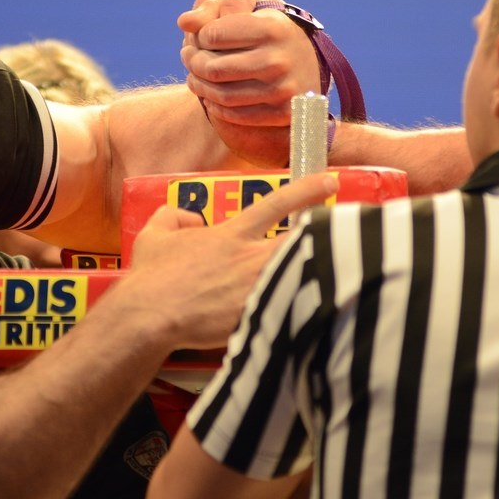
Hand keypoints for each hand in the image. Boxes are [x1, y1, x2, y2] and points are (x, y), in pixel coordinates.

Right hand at [124, 172, 336, 349]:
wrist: (149, 316)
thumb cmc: (150, 278)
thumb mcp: (154, 234)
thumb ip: (176, 216)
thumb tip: (193, 219)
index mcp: (231, 234)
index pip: (277, 203)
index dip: (307, 190)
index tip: (330, 182)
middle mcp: (250, 258)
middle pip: (302, 241)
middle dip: (327, 236)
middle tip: (349, 233)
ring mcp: (255, 289)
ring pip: (300, 273)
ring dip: (320, 270)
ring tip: (345, 271)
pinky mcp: (256, 317)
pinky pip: (288, 309)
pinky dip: (304, 307)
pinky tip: (323, 311)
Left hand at [179, 0, 321, 164]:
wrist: (307, 65)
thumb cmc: (267, 32)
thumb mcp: (249, 8)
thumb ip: (214, 6)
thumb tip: (183, 22)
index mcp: (272, 27)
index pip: (212, 34)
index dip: (199, 36)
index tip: (201, 37)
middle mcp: (279, 59)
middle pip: (213, 68)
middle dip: (192, 63)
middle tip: (188, 58)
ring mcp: (283, 89)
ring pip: (221, 94)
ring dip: (199, 86)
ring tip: (194, 77)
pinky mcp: (282, 113)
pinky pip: (236, 115)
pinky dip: (215, 106)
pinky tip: (210, 96)